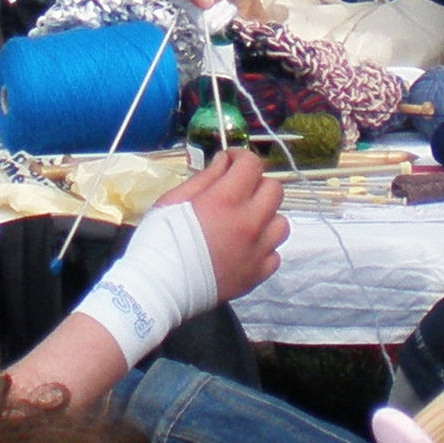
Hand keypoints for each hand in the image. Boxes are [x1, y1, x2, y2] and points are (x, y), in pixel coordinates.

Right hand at [164, 146, 286, 303]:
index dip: (241, 157)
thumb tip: (225, 162)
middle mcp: (250, 223)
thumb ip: (205, 178)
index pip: (252, 165)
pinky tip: (244, 247)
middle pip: (275, 190)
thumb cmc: (161, 237)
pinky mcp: (259, 274)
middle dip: (257, 183)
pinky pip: (275, 253)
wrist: (162, 285)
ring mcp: (258, 251)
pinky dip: (263, 247)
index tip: (230, 162)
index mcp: (226, 200)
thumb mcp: (174, 199)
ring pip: (282, 223)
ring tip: (245, 220)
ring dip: (266, 216)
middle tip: (238, 189)